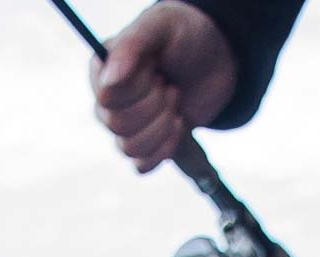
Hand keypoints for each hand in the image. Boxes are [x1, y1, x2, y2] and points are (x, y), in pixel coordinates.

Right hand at [90, 2, 237, 172]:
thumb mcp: (160, 26)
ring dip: (162, 127)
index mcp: (102, 70)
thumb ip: (131, 47)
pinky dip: (164, 149)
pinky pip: (141, 166)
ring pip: (128, 149)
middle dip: (154, 107)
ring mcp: (126, 126)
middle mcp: (108, 101)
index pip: (106, 99)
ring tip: (175, 101)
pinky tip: (179, 125)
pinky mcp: (146, 146)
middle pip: (117, 125)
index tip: (156, 68)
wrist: (216, 58)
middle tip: (170, 86)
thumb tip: (108, 83)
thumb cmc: (185, 35)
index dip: (137, 89)